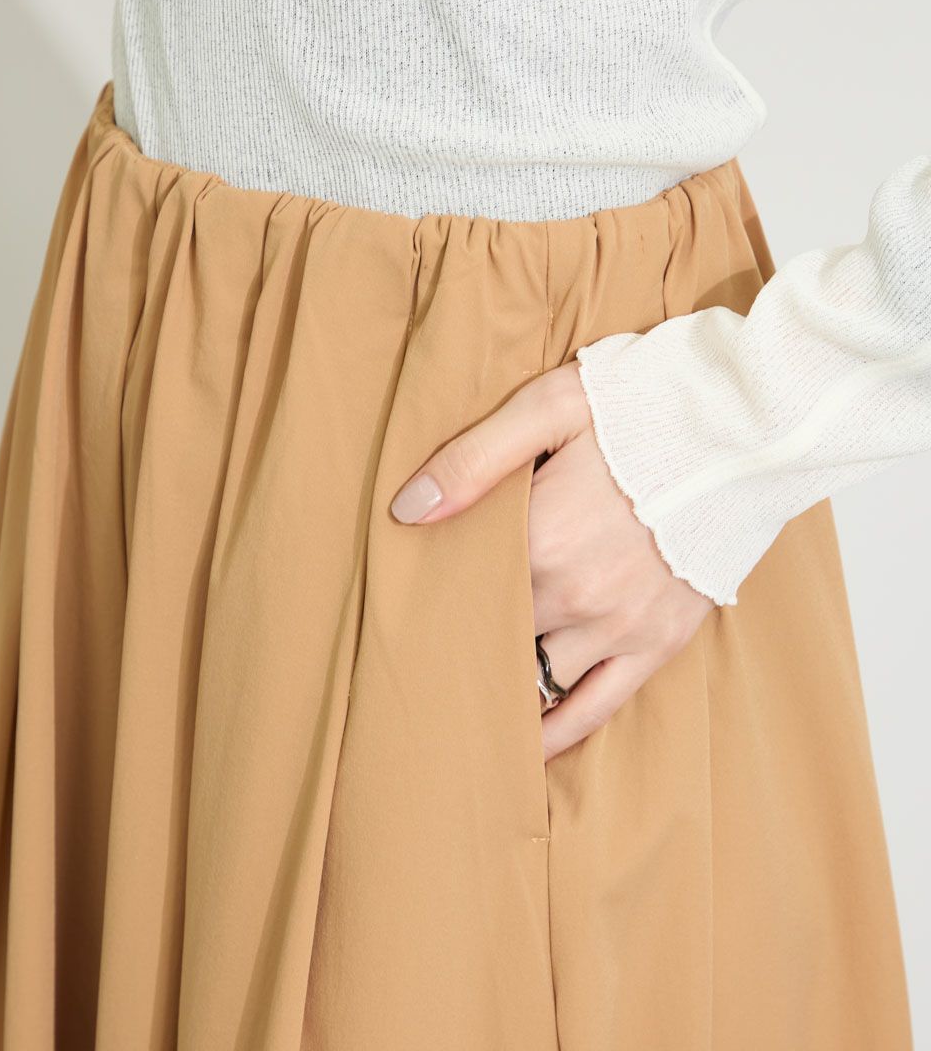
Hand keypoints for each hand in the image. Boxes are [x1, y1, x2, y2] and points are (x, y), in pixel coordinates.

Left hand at [390, 362, 714, 760]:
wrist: (747, 426)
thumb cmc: (644, 407)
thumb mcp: (549, 407)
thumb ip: (473, 459)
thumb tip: (407, 510)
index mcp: (541, 537)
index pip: (463, 586)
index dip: (435, 593)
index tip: (408, 602)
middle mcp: (576, 594)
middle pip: (494, 634)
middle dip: (463, 637)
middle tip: (427, 648)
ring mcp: (621, 625)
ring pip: (535, 679)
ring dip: (502, 683)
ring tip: (463, 698)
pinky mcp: (660, 642)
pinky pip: (596, 707)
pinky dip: (557, 732)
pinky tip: (526, 746)